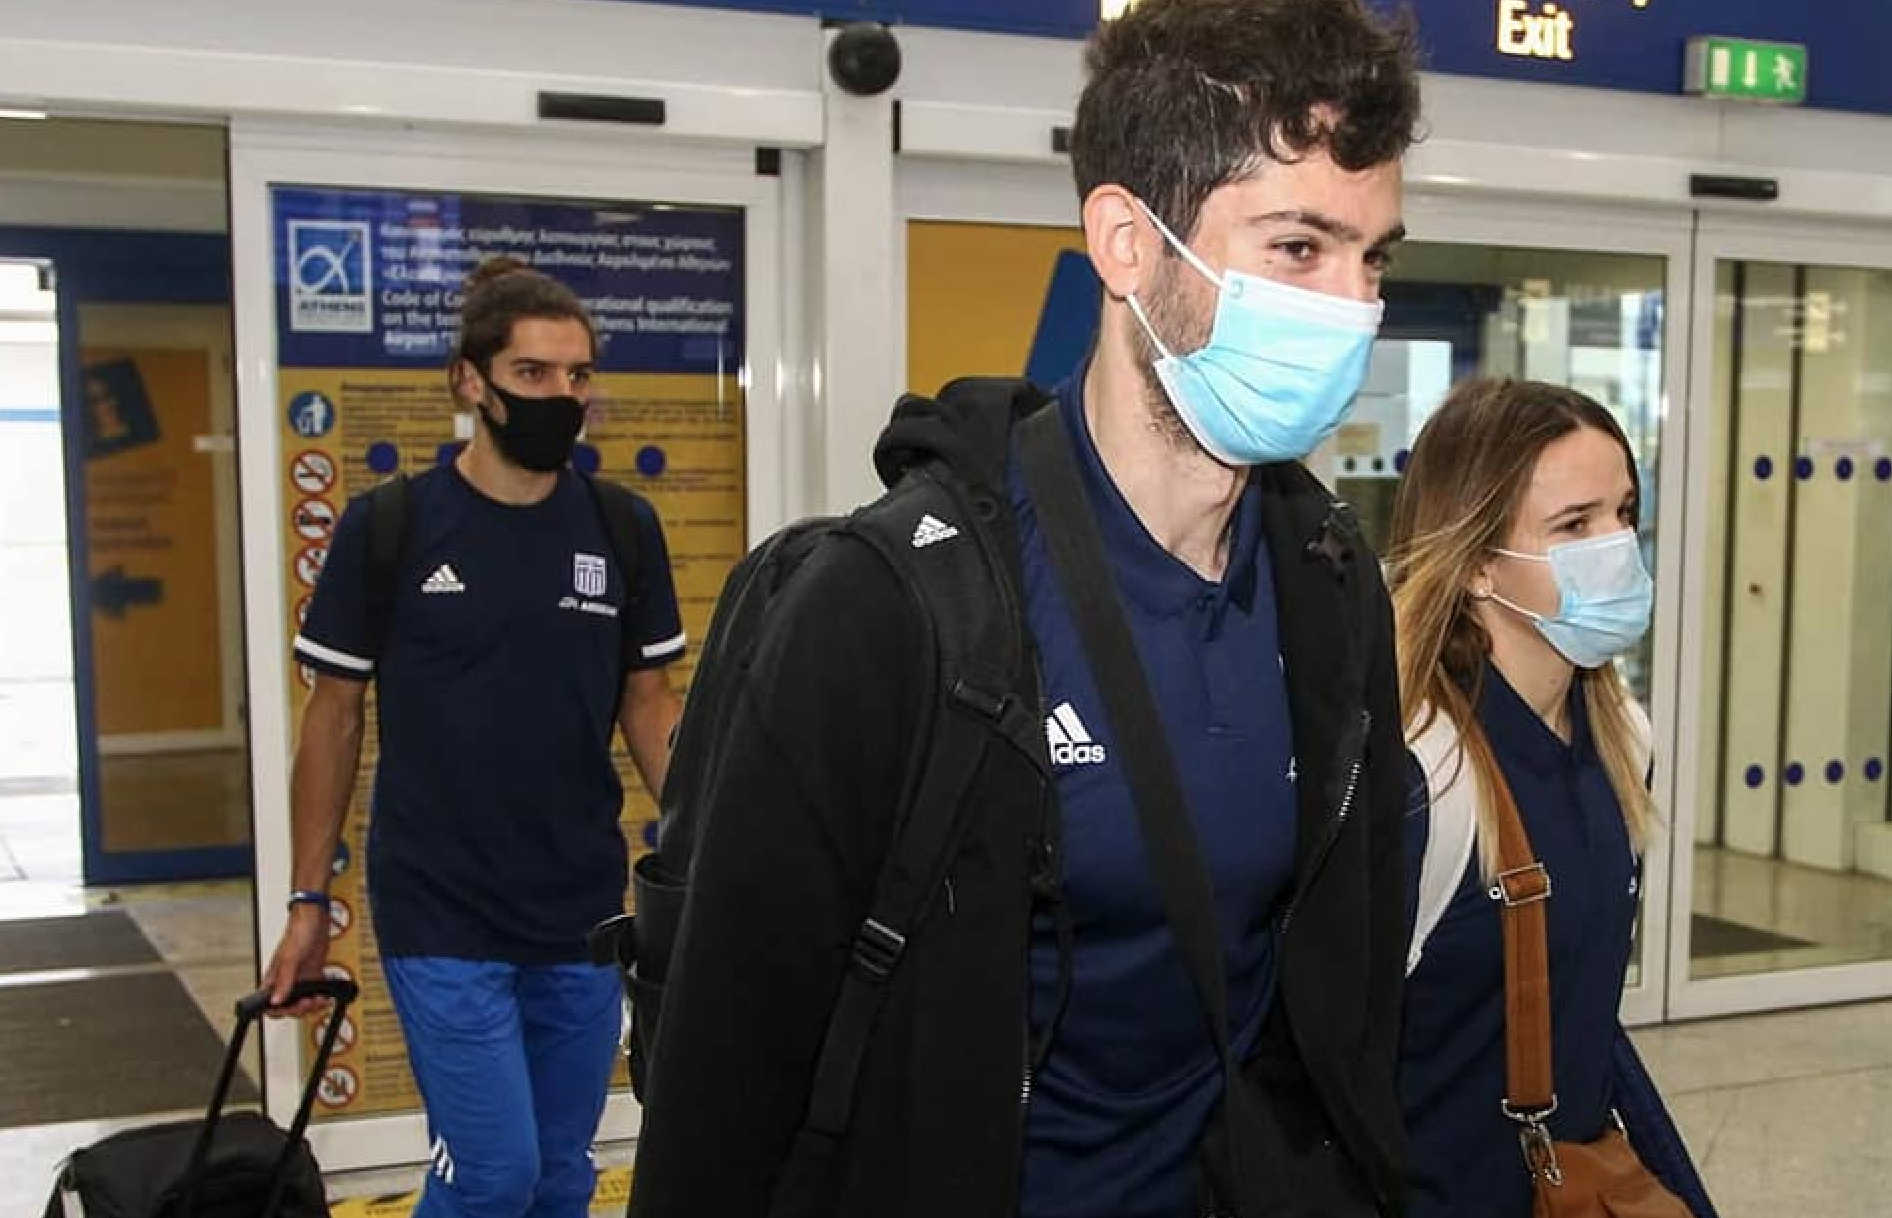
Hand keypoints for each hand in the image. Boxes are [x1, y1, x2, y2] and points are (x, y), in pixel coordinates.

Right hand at [261, 903, 331, 1017]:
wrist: (316, 919)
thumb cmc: (299, 931)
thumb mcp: (290, 957)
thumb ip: (284, 980)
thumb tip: (276, 1001)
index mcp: (273, 979)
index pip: (270, 1005)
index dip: (281, 1011)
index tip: (295, 1007)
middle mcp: (285, 981)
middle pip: (289, 1007)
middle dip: (301, 1009)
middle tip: (311, 1001)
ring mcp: (300, 979)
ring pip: (303, 1002)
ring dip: (313, 1005)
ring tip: (321, 1000)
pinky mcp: (313, 975)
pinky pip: (315, 993)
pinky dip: (321, 997)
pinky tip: (327, 995)